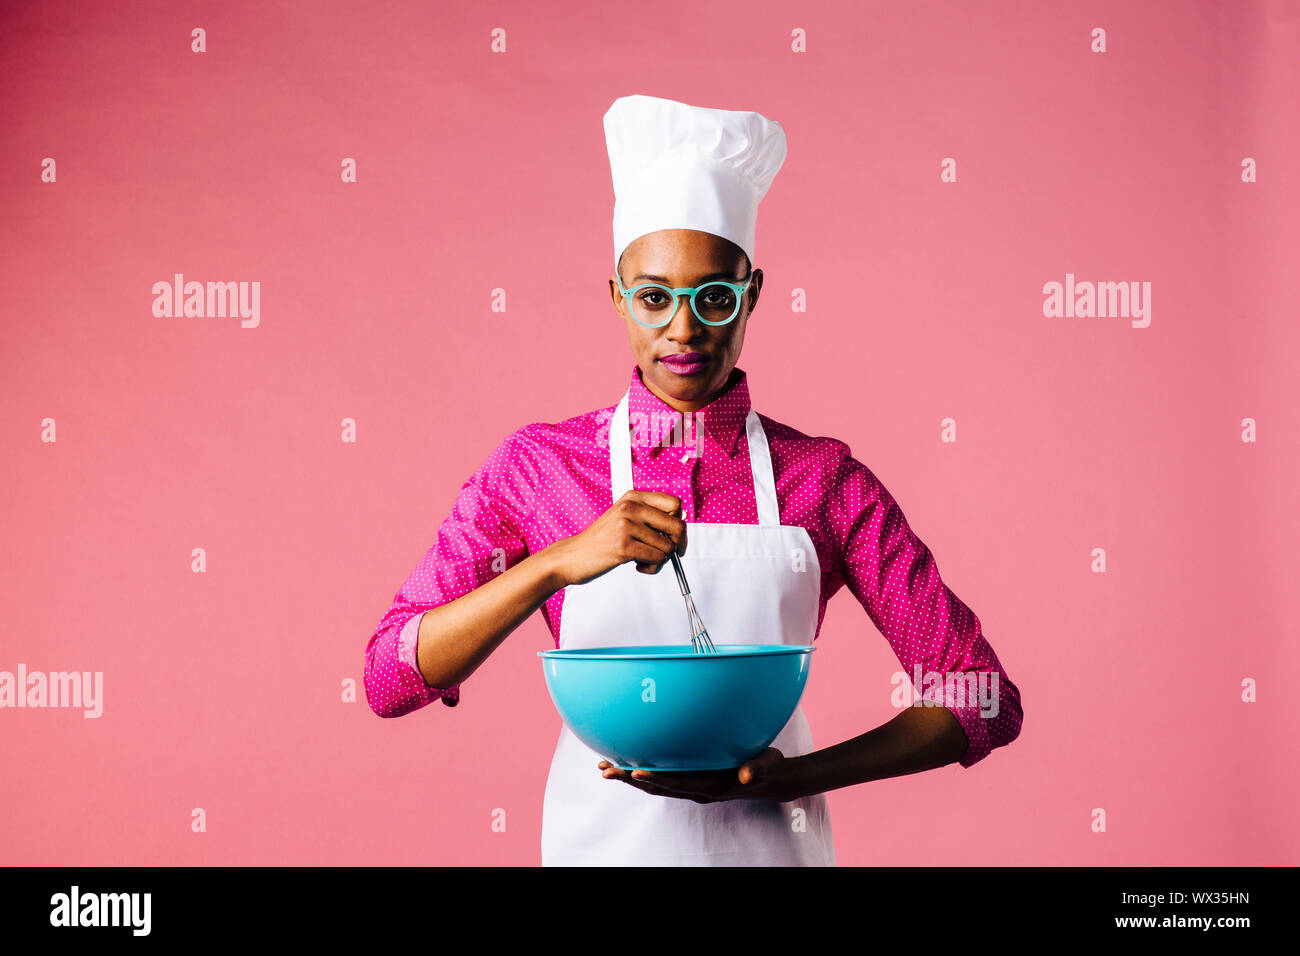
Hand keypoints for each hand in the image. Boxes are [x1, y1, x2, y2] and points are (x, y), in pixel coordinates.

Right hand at [546, 490, 686, 585]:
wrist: (572, 556)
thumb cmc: (601, 540)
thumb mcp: (624, 518)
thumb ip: (648, 517)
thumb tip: (680, 527)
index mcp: (633, 497)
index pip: (675, 504)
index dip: (679, 523)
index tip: (673, 537)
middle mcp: (631, 507)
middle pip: (677, 525)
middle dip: (676, 544)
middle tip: (665, 553)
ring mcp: (626, 526)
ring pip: (668, 546)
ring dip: (660, 559)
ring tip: (643, 560)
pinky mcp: (624, 546)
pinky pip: (656, 559)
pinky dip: (651, 567)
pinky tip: (637, 566)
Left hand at [597, 748, 805, 802]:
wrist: (772, 781)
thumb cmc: (768, 769)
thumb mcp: (765, 766)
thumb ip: (754, 769)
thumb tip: (745, 774)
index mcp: (711, 786)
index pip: (678, 782)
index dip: (656, 778)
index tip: (634, 772)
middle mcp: (698, 789)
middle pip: (658, 786)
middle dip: (631, 779)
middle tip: (605, 770)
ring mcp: (694, 786)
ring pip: (656, 784)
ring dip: (631, 777)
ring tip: (607, 768)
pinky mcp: (693, 780)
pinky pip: (664, 778)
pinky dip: (644, 773)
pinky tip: (630, 763)